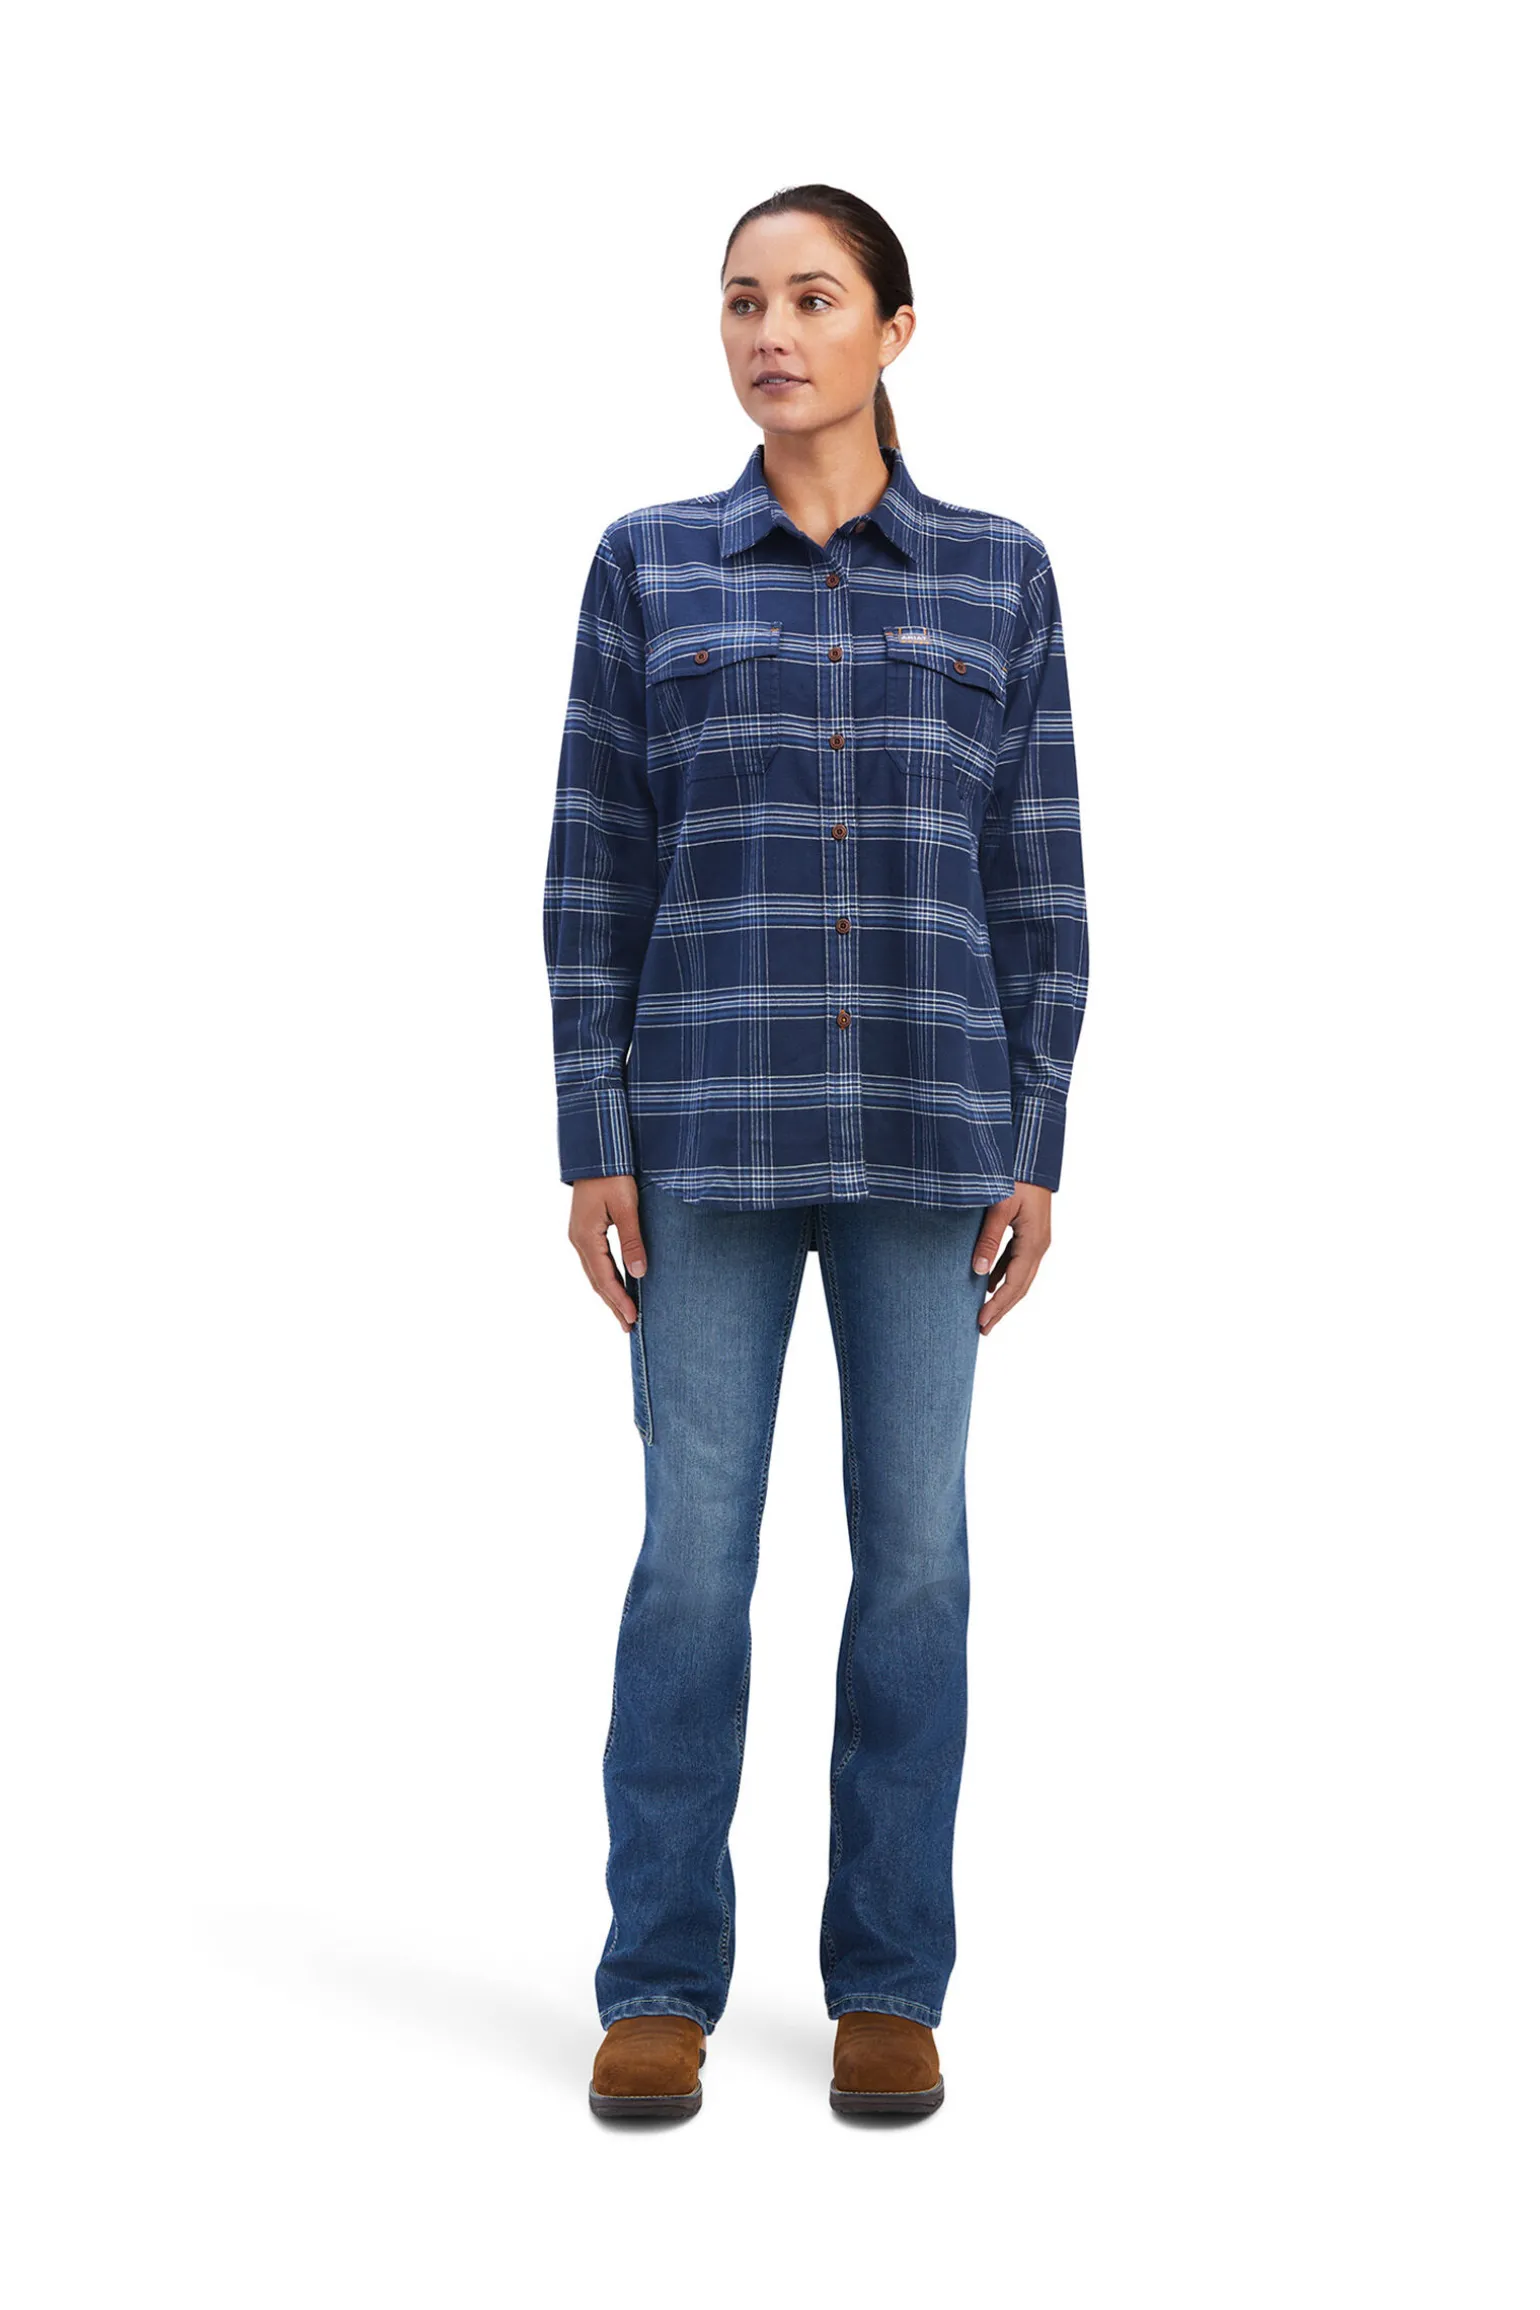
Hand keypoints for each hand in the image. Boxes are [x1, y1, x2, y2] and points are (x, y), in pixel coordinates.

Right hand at [568, 1176, 646, 1330]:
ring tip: (624, 1314)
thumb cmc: (612, 1175)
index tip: (633, 1319)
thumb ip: (631, 1240)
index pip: (605, 1278)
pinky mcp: (585, 1231)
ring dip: (610, 1294)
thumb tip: (639, 1273)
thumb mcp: (625, 1207)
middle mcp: (578, 1240)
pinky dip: (607, 1278)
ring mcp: (580, 1236)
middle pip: (597, 1281)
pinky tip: (617, 1285)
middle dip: (613, 1305)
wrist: (595, 1152)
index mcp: (586, 1237)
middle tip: (629, 1326)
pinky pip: (596, 1262)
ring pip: (595, 1273)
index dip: (619, 1300)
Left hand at [972, 1183, 1051, 1335]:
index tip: (981, 1322)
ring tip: (985, 1313)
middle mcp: (1040, 1245)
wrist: (1034, 1155)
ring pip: (1020, 1276)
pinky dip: (1003, 1275)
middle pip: (1021, 1286)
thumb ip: (989, 1238)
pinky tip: (987, 1282)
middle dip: (1002, 1309)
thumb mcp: (1000, 1206)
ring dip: (1003, 1295)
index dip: (998, 1305)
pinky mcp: (1030, 1232)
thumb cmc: (1017, 1176)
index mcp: (1034, 1242)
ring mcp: (1037, 1239)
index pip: (1014, 1284)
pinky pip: (1017, 1262)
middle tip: (983, 1329)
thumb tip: (979, 1271)